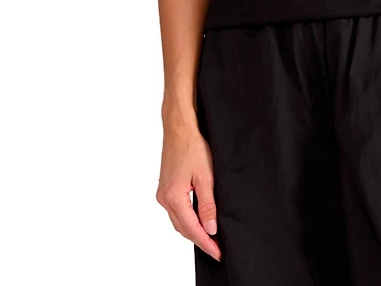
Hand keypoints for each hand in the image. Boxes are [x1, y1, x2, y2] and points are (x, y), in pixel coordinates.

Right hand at [156, 120, 220, 261]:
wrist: (179, 128)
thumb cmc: (192, 146)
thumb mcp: (206, 175)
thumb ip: (208, 204)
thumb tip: (210, 228)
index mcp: (173, 197)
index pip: (192, 228)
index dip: (206, 242)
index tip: (218, 252)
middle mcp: (164, 199)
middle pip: (183, 228)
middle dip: (200, 240)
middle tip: (217, 249)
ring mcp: (163, 194)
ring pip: (179, 221)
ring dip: (193, 230)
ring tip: (210, 238)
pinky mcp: (165, 189)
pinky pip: (177, 211)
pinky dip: (188, 219)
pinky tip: (198, 220)